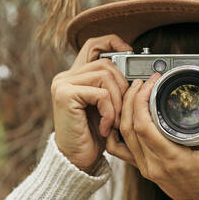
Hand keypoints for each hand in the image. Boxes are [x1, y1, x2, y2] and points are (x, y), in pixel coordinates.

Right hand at [51, 34, 131, 172]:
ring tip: (115, 121)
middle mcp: (66, 76)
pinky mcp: (65, 94)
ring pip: (105, 76)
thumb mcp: (106, 105)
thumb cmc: (94, 133)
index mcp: (76, 75)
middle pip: (106, 64)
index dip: (112, 41)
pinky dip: (110, 111)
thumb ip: (111, 86)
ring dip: (117, 102)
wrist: (78, 158)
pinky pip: (101, 93)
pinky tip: (107, 127)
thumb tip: (136, 74)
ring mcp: (63, 84)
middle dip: (122, 87)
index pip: (93, 44)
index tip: (130, 50)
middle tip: (123, 110)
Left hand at [107, 73, 198, 199]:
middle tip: (144, 83)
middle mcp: (154, 163)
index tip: (152, 84)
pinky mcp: (141, 166)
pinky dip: (118, 130)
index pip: (144, 126)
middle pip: (129, 126)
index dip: (142, 100)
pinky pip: (120, 148)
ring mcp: (145, 166)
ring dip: (125, 110)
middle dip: (132, 99)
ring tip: (135, 92)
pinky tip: (123, 116)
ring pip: (123, 134)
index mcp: (173, 158)